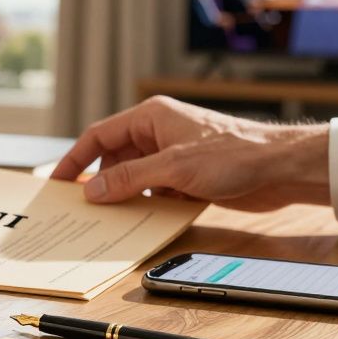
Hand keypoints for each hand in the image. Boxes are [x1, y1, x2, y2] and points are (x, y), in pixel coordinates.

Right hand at [51, 96, 330, 210]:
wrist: (280, 169)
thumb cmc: (233, 154)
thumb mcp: (172, 168)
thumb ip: (129, 179)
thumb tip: (92, 190)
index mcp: (151, 117)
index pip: (100, 135)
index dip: (75, 158)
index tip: (57, 181)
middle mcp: (159, 133)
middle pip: (115, 158)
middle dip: (100, 182)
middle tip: (83, 208)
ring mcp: (173, 156)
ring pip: (135, 178)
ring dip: (124, 196)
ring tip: (109, 218)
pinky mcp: (187, 177)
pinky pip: (155, 191)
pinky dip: (147, 205)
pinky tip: (141, 221)